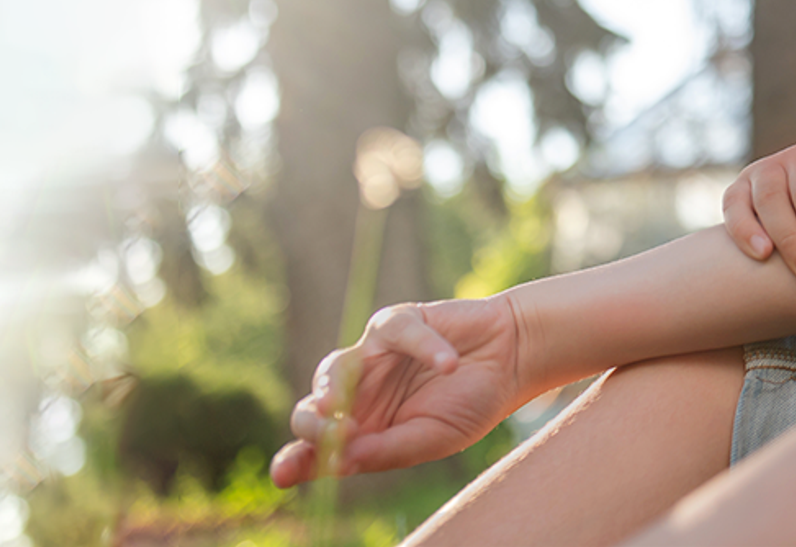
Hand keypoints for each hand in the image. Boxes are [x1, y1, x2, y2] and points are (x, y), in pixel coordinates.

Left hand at [269, 296, 526, 487]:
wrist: (512, 358)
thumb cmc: (472, 401)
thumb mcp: (432, 438)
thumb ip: (388, 450)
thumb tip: (341, 462)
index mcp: (366, 430)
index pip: (319, 449)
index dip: (296, 460)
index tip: (283, 473)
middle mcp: (360, 395)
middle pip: (312, 409)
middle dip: (312, 427)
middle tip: (330, 436)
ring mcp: (374, 357)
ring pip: (332, 368)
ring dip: (329, 388)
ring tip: (333, 408)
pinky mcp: (397, 322)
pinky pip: (397, 332)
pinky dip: (425, 348)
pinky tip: (448, 364)